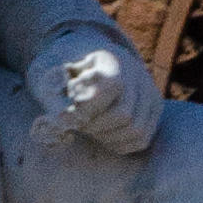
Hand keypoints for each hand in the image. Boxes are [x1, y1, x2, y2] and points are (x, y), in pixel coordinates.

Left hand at [28, 26, 161, 155]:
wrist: (83, 65)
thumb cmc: (62, 71)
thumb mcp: (48, 73)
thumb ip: (51, 92)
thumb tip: (60, 120)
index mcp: (111, 58)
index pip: (112, 87)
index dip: (88, 107)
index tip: (69, 111)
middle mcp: (138, 74)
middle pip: (124, 115)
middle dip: (96, 126)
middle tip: (78, 122)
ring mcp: (149, 92)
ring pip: (136, 130)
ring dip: (106, 137)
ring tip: (89, 126)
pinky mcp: (153, 111)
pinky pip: (140, 140)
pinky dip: (118, 144)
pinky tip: (101, 133)